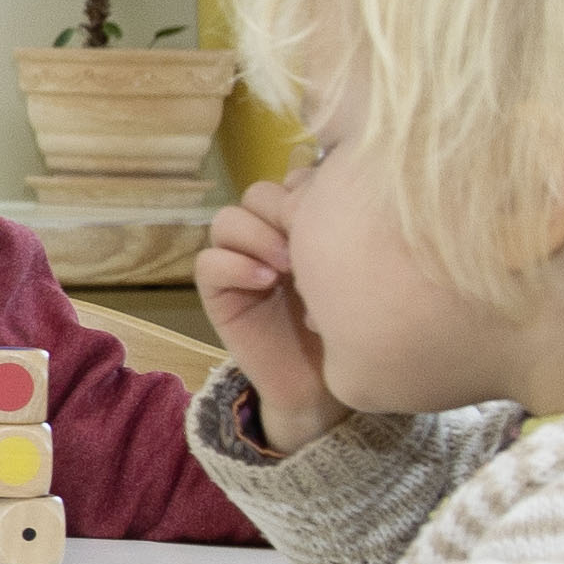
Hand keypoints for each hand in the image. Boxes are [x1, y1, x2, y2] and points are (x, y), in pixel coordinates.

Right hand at [195, 178, 346, 451]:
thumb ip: (344, 236)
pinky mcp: (219, 292)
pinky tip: (265, 281)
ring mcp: (240, 263)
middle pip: (258, 194)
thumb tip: (344, 198)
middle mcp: (269, 237)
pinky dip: (234, 264)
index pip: (294, 179)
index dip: (310, 189)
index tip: (338, 216)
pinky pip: (209, 262)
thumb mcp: (354, 274)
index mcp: (305, 225)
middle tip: (309, 239)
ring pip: (228, 220)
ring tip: (287, 265)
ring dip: (256, 235)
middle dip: (282, 210)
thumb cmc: (349, 328)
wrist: (324, 385)